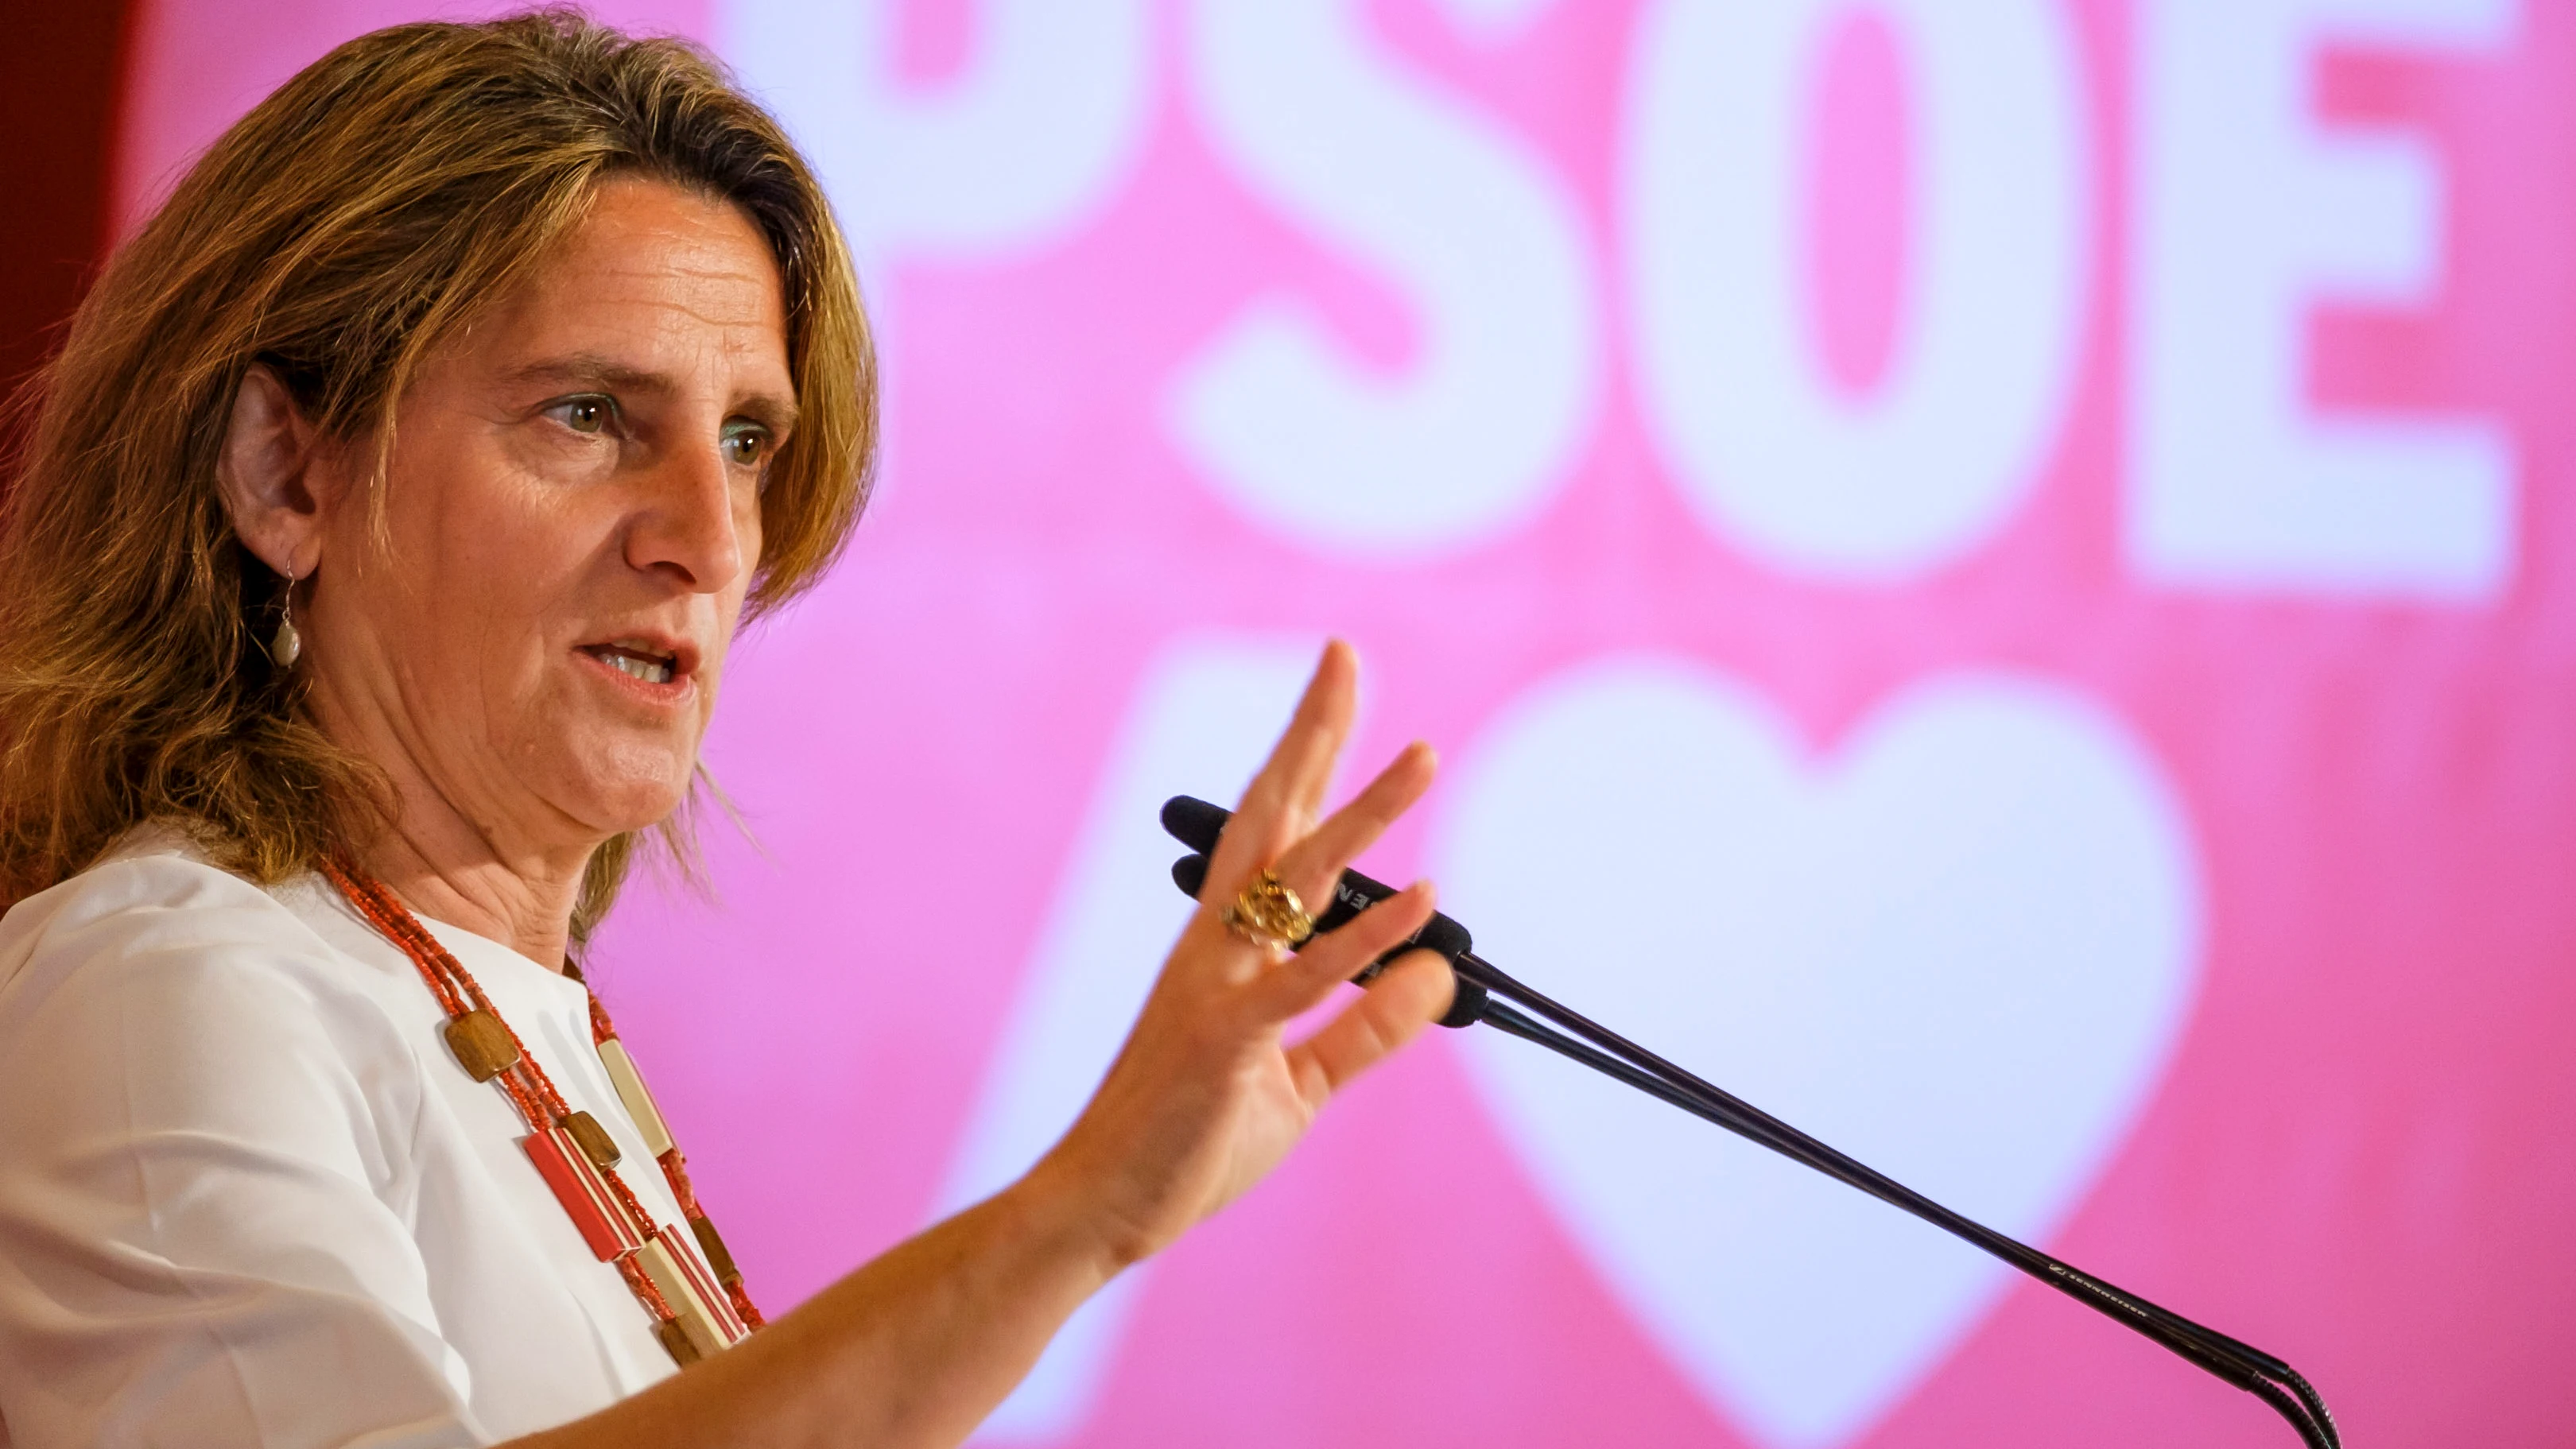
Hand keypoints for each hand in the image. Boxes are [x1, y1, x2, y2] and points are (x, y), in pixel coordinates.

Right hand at [1032, 640, 1451, 1268]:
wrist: (1101, 1207)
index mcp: (1222, 947)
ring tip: (1423, 757)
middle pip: (1271, 817)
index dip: (1307, 753)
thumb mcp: (1300, 1084)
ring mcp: (1216, 986)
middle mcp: (1214, 945)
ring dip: (1365, 815)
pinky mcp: (1225, 1040)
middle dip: (1312, 732)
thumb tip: (1442, 971)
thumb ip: (1368, 1029)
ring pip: (1296, 880)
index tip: (1338, 684)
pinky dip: (1365, 941)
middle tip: (1346, 654)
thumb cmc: (1187, 1141)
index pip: (1272, 830)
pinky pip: (1305, 980)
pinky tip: (1421, 902)